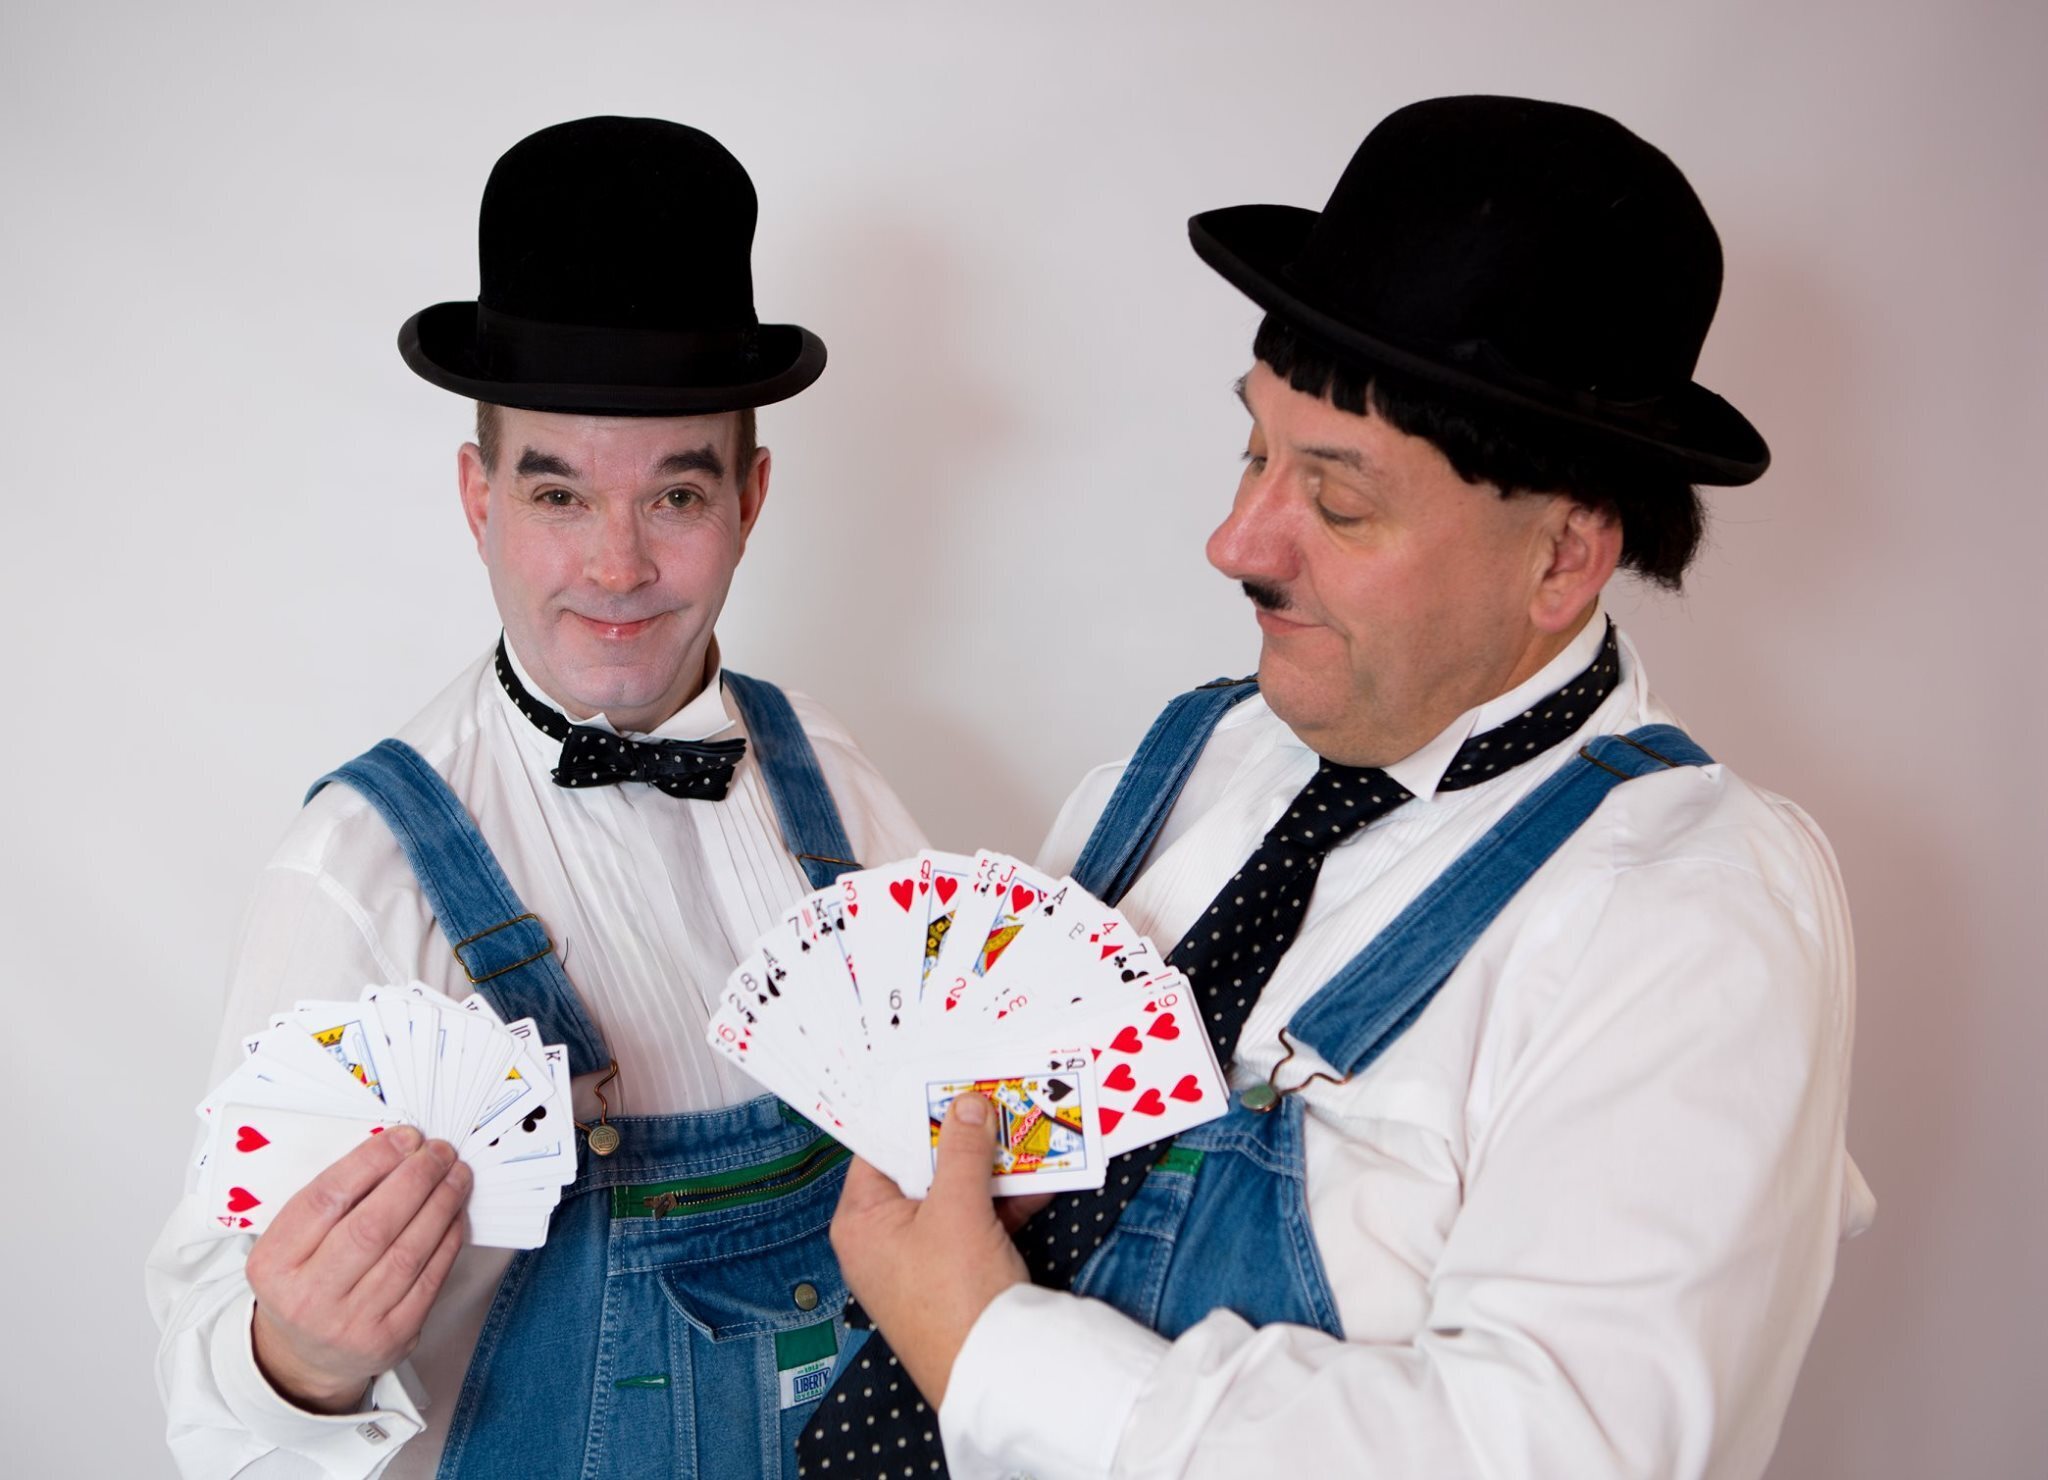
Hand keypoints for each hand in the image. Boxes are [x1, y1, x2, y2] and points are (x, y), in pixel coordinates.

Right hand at [245, 1125, 472, 1412]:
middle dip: (415, 1179)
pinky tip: (456, 1213)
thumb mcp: (291, 1245)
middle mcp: (308, 1298)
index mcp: (274, 1265)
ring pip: (407, 1252)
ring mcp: (351, 1323)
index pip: (325, 1200)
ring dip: (440, 1204)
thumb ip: (331, 1202)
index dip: (371, 1162)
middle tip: (439, 1152)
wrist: (306, 1358)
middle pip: (371, 1226)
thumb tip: (393, 1149)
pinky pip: (430, 1280)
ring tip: (456, 1174)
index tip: (405, 1137)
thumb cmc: (304, 1284)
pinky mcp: (391, 1337)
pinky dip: (449, 1240)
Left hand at [830, 1094, 1028, 1409]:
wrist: (993, 1371)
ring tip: (1020, 1128)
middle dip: (960, 1140)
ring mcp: (922, 1258)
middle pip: (920, 1171)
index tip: (938, 1082)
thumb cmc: (953, 1295)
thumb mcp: (956, 1209)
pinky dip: (1005, 1203)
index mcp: (861, 1223)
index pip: (877, 1152)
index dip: (908, 1116)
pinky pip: (977, 1223)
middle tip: (987, 1098)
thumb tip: (967, 1105)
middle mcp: (884, 1240)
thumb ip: (963, 1151)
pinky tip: (1039, 1176)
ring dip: (989, 1169)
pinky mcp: (958, 1273)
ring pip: (954, 1196)